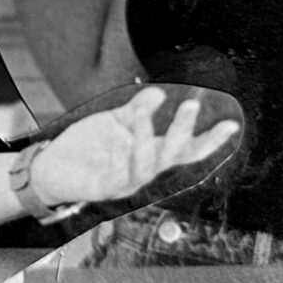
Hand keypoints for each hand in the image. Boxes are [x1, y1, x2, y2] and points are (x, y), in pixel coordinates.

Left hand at [30, 87, 239, 208]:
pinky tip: (124, 139)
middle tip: (192, 105)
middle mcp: (144, 172)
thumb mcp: (113, 121)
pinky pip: (120, 175)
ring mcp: (126, 183)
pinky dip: (125, 158)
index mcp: (150, 155)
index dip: (210, 140)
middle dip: (184, 131)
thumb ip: (136, 109)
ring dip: (149, 138)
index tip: (231, 124)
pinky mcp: (105, 189)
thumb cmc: (87, 146)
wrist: (51, 167)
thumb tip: (159, 94)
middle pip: (173, 156)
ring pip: (148, 165)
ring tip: (143, 113)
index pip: (186, 150)